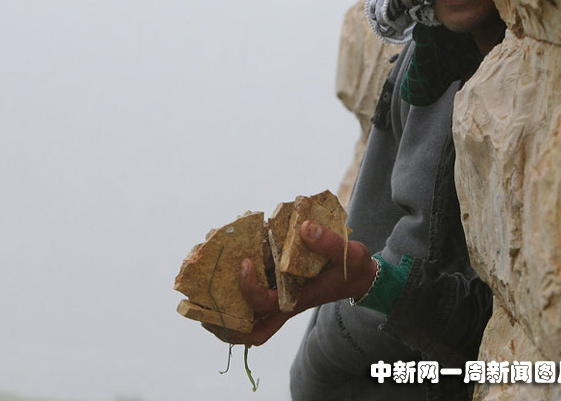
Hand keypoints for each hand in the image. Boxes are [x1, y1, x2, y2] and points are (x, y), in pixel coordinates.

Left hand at [201, 220, 376, 346]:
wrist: (359, 276)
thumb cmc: (353, 268)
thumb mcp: (349, 253)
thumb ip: (329, 243)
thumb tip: (303, 228)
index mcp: (295, 300)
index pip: (263, 303)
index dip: (248, 288)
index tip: (245, 263)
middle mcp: (283, 304)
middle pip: (247, 331)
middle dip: (223, 324)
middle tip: (201, 306)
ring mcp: (279, 300)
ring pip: (246, 320)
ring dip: (224, 311)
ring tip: (204, 290)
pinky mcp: (279, 289)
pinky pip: (251, 299)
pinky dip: (236, 291)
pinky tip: (226, 266)